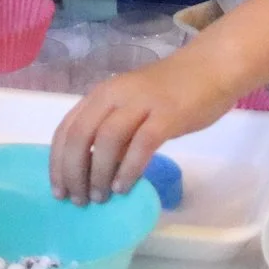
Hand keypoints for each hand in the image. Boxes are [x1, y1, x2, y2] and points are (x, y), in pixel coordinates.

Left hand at [49, 45, 239, 204]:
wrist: (211, 68)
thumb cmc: (170, 91)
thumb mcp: (131, 106)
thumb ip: (112, 130)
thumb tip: (92, 171)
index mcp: (101, 94)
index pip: (66, 128)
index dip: (57, 162)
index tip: (58, 190)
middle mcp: (115, 95)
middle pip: (80, 136)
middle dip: (73, 172)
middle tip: (77, 200)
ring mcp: (141, 103)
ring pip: (107, 140)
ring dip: (99, 174)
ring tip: (100, 197)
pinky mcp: (168, 115)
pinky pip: (141, 145)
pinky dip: (128, 169)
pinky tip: (124, 187)